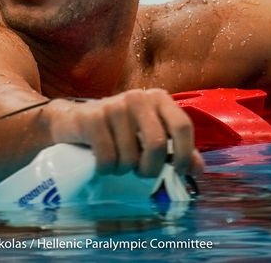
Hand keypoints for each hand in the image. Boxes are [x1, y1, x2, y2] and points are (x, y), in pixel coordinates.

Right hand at [48, 88, 203, 177]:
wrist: (72, 121)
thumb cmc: (117, 130)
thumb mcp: (148, 134)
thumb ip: (175, 149)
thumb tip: (198, 170)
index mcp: (158, 98)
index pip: (182, 126)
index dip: (184, 154)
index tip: (178, 172)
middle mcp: (137, 97)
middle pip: (156, 144)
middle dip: (150, 169)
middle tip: (142, 174)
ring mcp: (113, 105)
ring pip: (130, 156)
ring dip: (124, 170)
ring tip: (118, 163)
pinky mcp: (91, 117)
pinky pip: (108, 158)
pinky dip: (106, 169)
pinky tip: (102, 164)